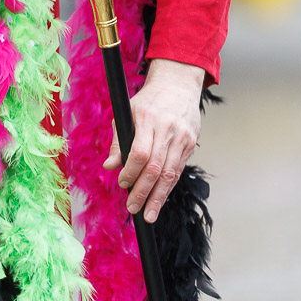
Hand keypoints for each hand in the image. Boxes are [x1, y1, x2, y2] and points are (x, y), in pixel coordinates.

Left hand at [103, 58, 204, 223]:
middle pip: (156, 167)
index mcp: (147, 118)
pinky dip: (168, 187)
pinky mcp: (191, 143)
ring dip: (158, 197)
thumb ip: (118, 140)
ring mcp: (182, 137)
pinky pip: (179, 170)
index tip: (122, 183)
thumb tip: (109, 167)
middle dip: (143, 191)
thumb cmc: (148, 101)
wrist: (178, 85)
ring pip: (171, 173)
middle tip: (133, 208)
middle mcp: (167, 128)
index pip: (140, 152)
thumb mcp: (127, 112)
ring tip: (148, 215)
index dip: (131, 172)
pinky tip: (160, 200)